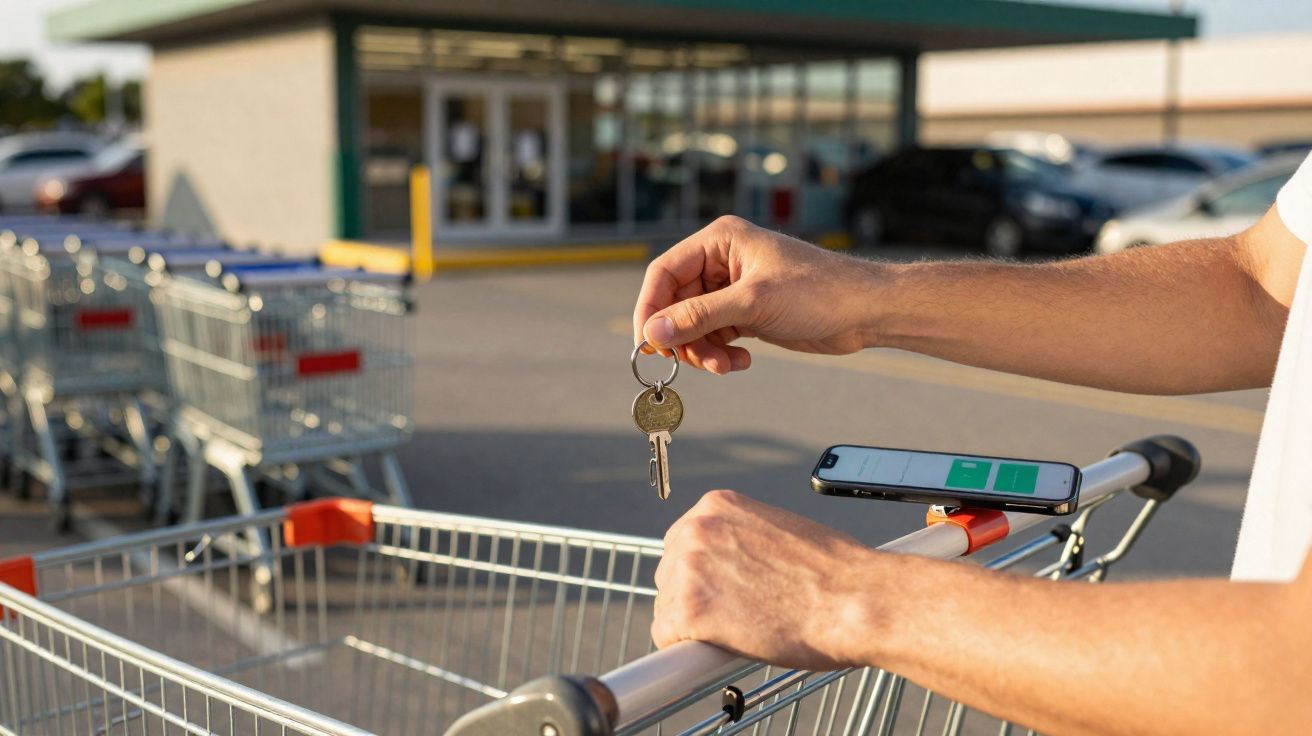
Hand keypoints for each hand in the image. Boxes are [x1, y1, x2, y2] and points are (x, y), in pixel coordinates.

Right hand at [632, 216, 884, 374]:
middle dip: (684, 338)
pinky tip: (742, 361)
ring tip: (726, 366)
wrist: (866, 311)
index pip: (664, 273)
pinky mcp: (747, 313)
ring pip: (694, 325)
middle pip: (676, 304)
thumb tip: (652, 333)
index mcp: (720, 241)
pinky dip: (721, 354)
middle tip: (698, 363)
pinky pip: (715, 336)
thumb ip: (698, 317)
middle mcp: (722, 262)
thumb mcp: (752, 303)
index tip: (648, 344)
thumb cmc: (818, 292)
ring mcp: (733, 289)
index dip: (651, 309)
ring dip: (703, 351)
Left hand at [653, 490, 889, 670]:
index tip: (717, 592)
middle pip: (669, 574)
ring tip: (741, 630)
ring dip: (694, 626)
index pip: (682, 542)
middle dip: (695, 598)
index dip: (701, 575)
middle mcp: (696, 529)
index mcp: (717, 506)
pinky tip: (721, 649)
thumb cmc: (834, 573)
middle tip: (735, 616)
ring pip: (668, 608)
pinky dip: (688, 652)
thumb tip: (729, 571)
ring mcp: (688, 568)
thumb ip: (742, 544)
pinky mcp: (690, 610)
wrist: (854, 600)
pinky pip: (667, 638)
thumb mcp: (780, 532)